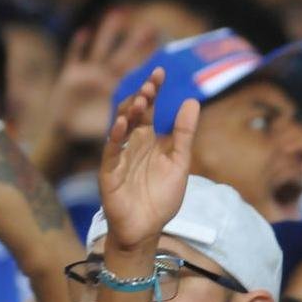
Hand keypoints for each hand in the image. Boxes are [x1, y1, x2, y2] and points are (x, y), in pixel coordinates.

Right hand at [50, 11, 157, 140]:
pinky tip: (85, 32)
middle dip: (136, 47)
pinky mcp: (69, 78)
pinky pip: (74, 58)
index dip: (152, 74)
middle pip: (125, 63)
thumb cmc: (99, 143)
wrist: (65, 144)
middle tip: (150, 29)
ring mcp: (89, 79)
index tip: (162, 63)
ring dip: (109, 35)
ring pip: (102, 52)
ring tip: (119, 15)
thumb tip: (192, 102)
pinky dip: (79, 46)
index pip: (142, 85)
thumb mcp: (136, 139)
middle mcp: (108, 85)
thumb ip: (158, 124)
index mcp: (123, 100)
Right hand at [98, 67, 199, 251]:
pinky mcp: (109, 173)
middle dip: (141, 97)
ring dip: (129, 112)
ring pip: (120, 128)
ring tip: (141, 99)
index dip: (153, 90)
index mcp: (148, 139)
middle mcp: (131, 143)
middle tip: (151, 83)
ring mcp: (119, 156)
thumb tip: (192, 101)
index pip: (149, 109)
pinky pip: (111, 151)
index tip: (160, 72)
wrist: (147, 229)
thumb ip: (184, 133)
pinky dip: (115, 137)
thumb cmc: (161, 197)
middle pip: (133, 113)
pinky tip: (122, 123)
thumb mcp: (179, 162)